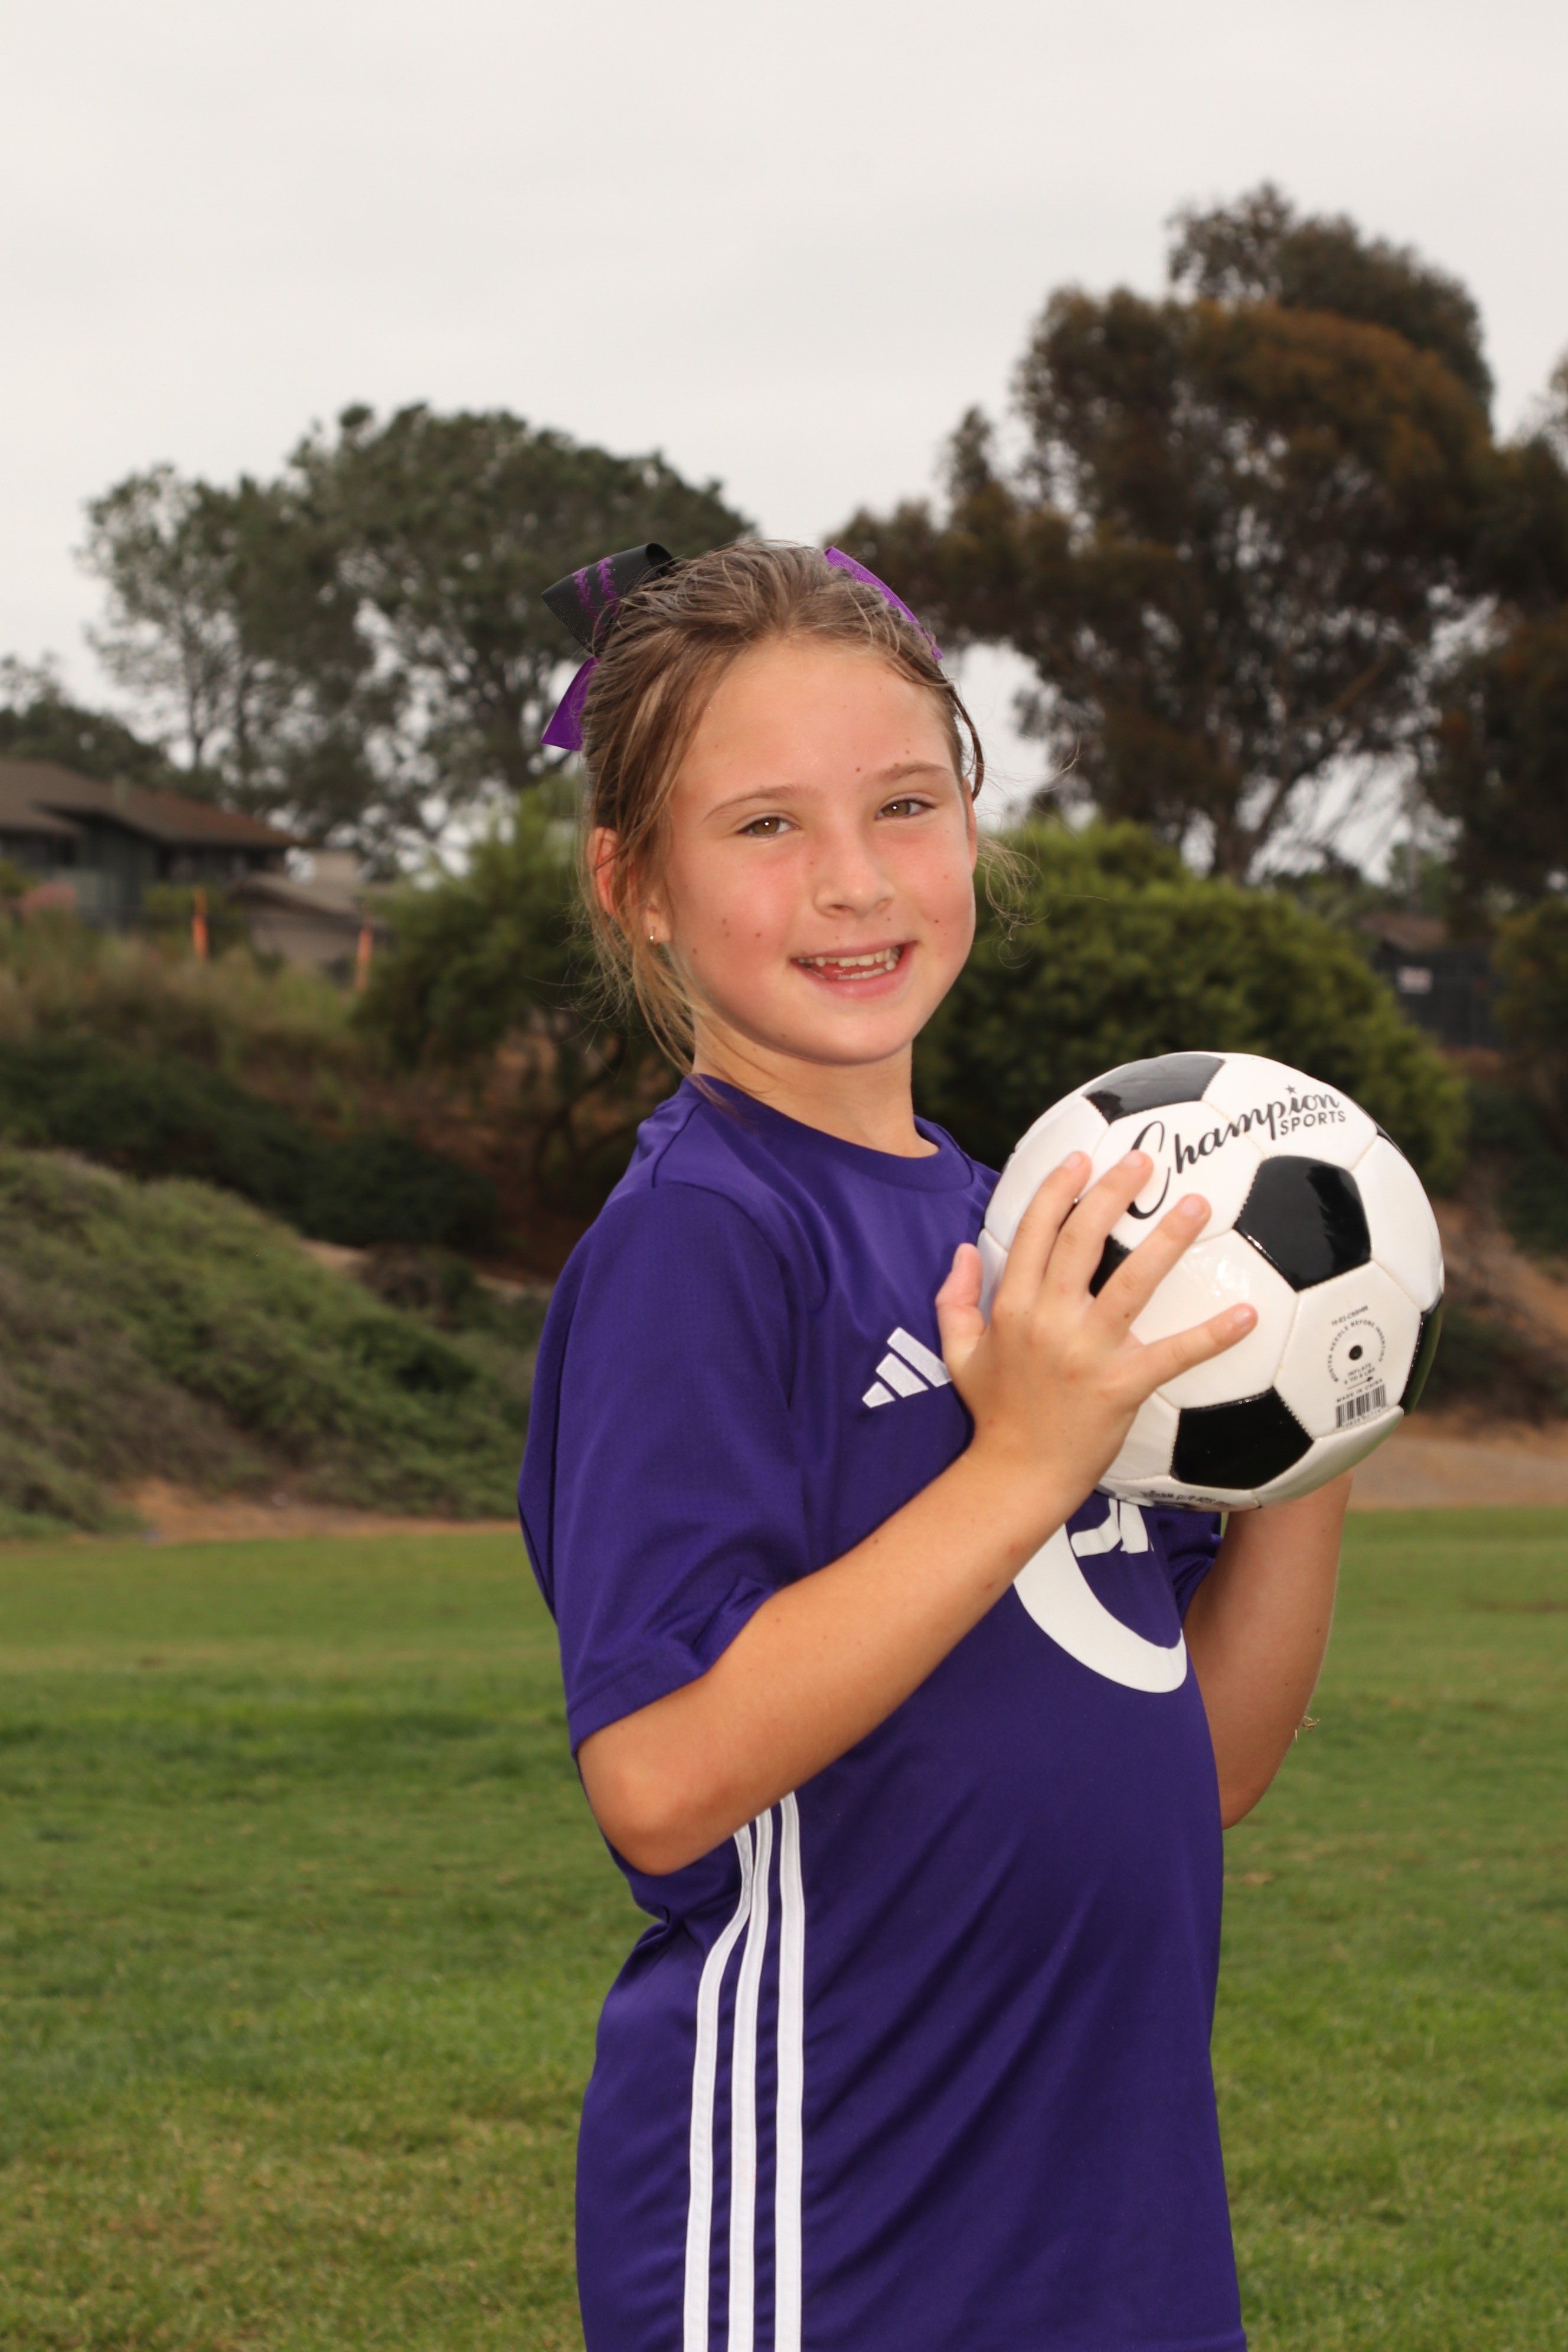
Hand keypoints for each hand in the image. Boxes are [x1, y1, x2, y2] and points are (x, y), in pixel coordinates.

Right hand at [935, 1150, 1256, 1521]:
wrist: (1016, 1475)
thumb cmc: (994, 1413)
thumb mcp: (959, 1352)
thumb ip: (954, 1298)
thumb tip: (963, 1251)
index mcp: (1013, 1306)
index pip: (1035, 1233)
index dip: (1059, 1190)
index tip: (1082, 1159)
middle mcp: (1049, 1320)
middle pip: (1083, 1241)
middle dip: (1113, 1193)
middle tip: (1145, 1161)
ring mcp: (1086, 1352)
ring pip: (1132, 1283)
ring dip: (1167, 1240)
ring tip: (1198, 1206)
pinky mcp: (1121, 1385)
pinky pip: (1173, 1354)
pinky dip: (1212, 1335)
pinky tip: (1246, 1314)